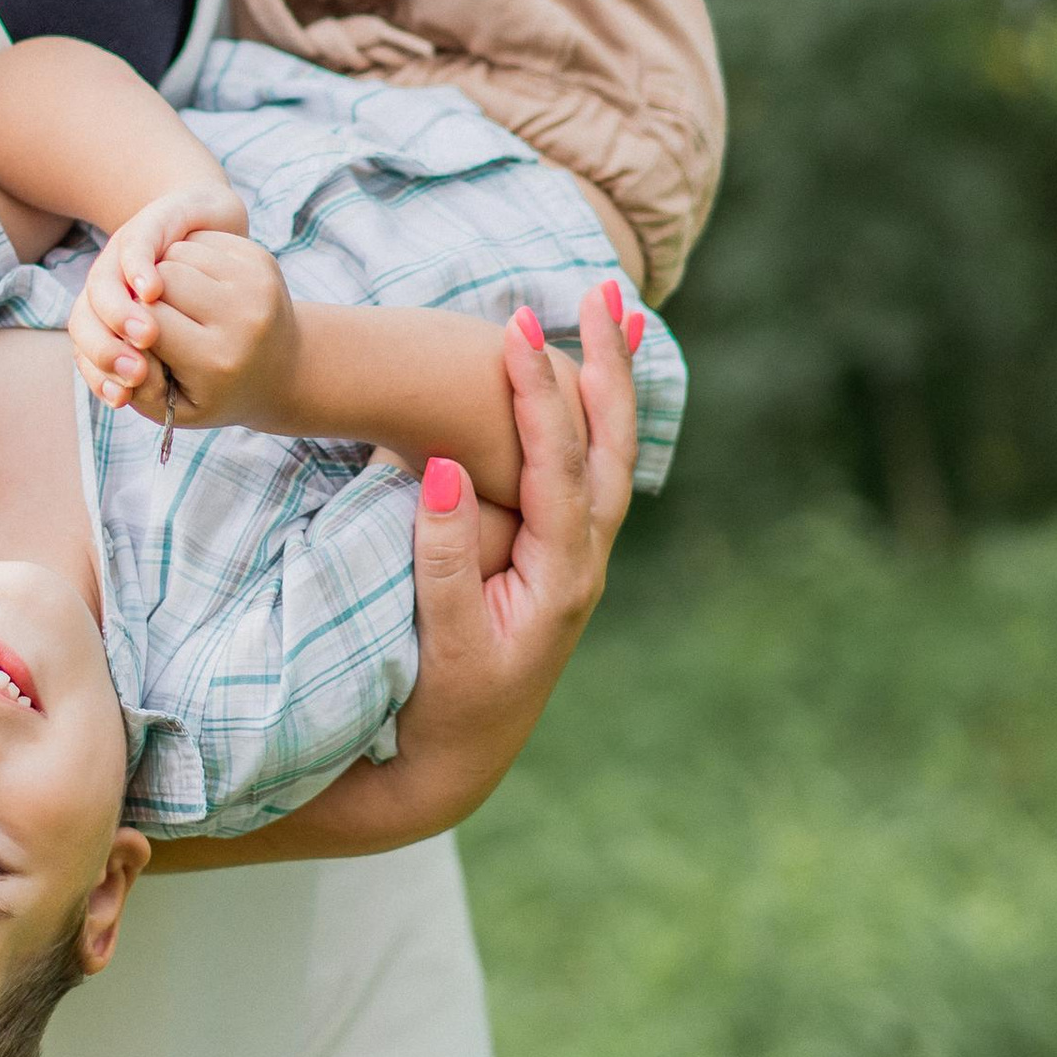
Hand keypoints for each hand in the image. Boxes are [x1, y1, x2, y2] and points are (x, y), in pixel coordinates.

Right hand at [74, 213, 294, 435]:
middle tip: (151, 314)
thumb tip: (126, 347)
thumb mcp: (174, 408)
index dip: (131, 323)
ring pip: (179, 252)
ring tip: (172, 298)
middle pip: (163, 278)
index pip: (149, 319)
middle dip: (146, 293)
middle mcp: (243, 318)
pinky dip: (186, 256)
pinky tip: (193, 281)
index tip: (136, 336)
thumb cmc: (218, 393)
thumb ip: (135, 385)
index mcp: (217, 360)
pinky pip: (202, 241)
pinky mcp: (263, 259)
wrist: (286, 371)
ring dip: (163, 270)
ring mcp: (257, 283)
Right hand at [291, 279, 639, 855]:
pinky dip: (594, 419)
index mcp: (561, 575)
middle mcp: (583, 560)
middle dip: (607, 366)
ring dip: (611, 383)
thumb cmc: (444, 706)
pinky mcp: (560, 559)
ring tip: (615, 315)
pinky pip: (589, 473)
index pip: (556, 464)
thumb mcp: (442, 639)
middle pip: (610, 445)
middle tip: (604, 293)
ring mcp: (577, 559)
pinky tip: (589, 386)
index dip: (535, 394)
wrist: (458, 762)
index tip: (512, 329)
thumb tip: (441, 467)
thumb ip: (442, 556)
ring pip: (609, 454)